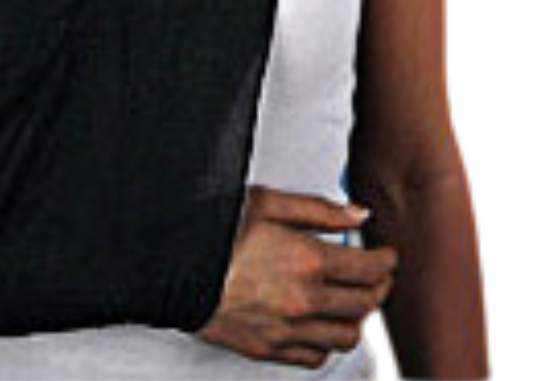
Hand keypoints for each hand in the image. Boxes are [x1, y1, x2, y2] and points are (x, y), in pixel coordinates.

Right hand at [195, 185, 397, 370]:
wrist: (170, 263)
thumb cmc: (215, 227)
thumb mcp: (267, 201)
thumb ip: (319, 209)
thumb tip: (359, 213)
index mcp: (307, 260)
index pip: (369, 270)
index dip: (387, 261)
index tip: (387, 254)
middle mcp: (304, 302)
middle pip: (364, 305)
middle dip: (379, 288)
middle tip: (377, 275)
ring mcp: (286, 331)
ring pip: (346, 337)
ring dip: (356, 318)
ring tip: (350, 299)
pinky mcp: (267, 349)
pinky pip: (316, 357)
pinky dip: (327, 342)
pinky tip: (320, 323)